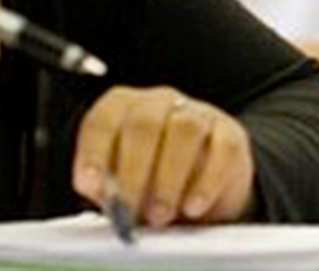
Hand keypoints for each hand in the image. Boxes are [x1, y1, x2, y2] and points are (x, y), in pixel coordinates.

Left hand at [73, 86, 254, 226]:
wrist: (201, 187)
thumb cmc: (151, 181)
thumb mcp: (122, 185)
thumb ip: (109, 188)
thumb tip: (104, 198)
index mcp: (124, 109)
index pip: (103, 119)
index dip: (93, 151)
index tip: (89, 184)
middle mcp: (159, 103)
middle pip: (144, 123)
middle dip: (134, 171)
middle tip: (130, 209)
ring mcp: (198, 113)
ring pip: (184, 129)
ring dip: (168, 178)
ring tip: (160, 215)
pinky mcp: (229, 133)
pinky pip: (222, 148)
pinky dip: (206, 182)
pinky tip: (193, 207)